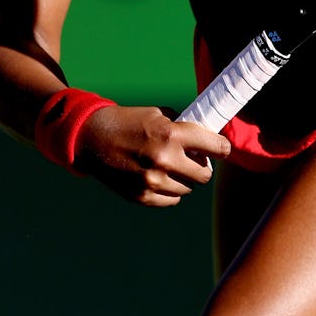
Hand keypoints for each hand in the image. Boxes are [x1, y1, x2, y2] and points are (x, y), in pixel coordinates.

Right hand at [76, 104, 230, 206]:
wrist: (93, 138)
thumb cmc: (129, 121)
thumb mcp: (158, 114)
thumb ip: (183, 127)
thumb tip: (206, 139)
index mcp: (171, 134)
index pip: (215, 147)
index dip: (222, 148)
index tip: (222, 149)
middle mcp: (164, 160)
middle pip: (204, 175)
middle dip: (202, 166)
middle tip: (194, 159)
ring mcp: (152, 182)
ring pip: (187, 189)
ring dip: (184, 179)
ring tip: (171, 167)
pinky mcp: (142, 197)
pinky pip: (171, 201)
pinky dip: (170, 191)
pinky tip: (160, 177)